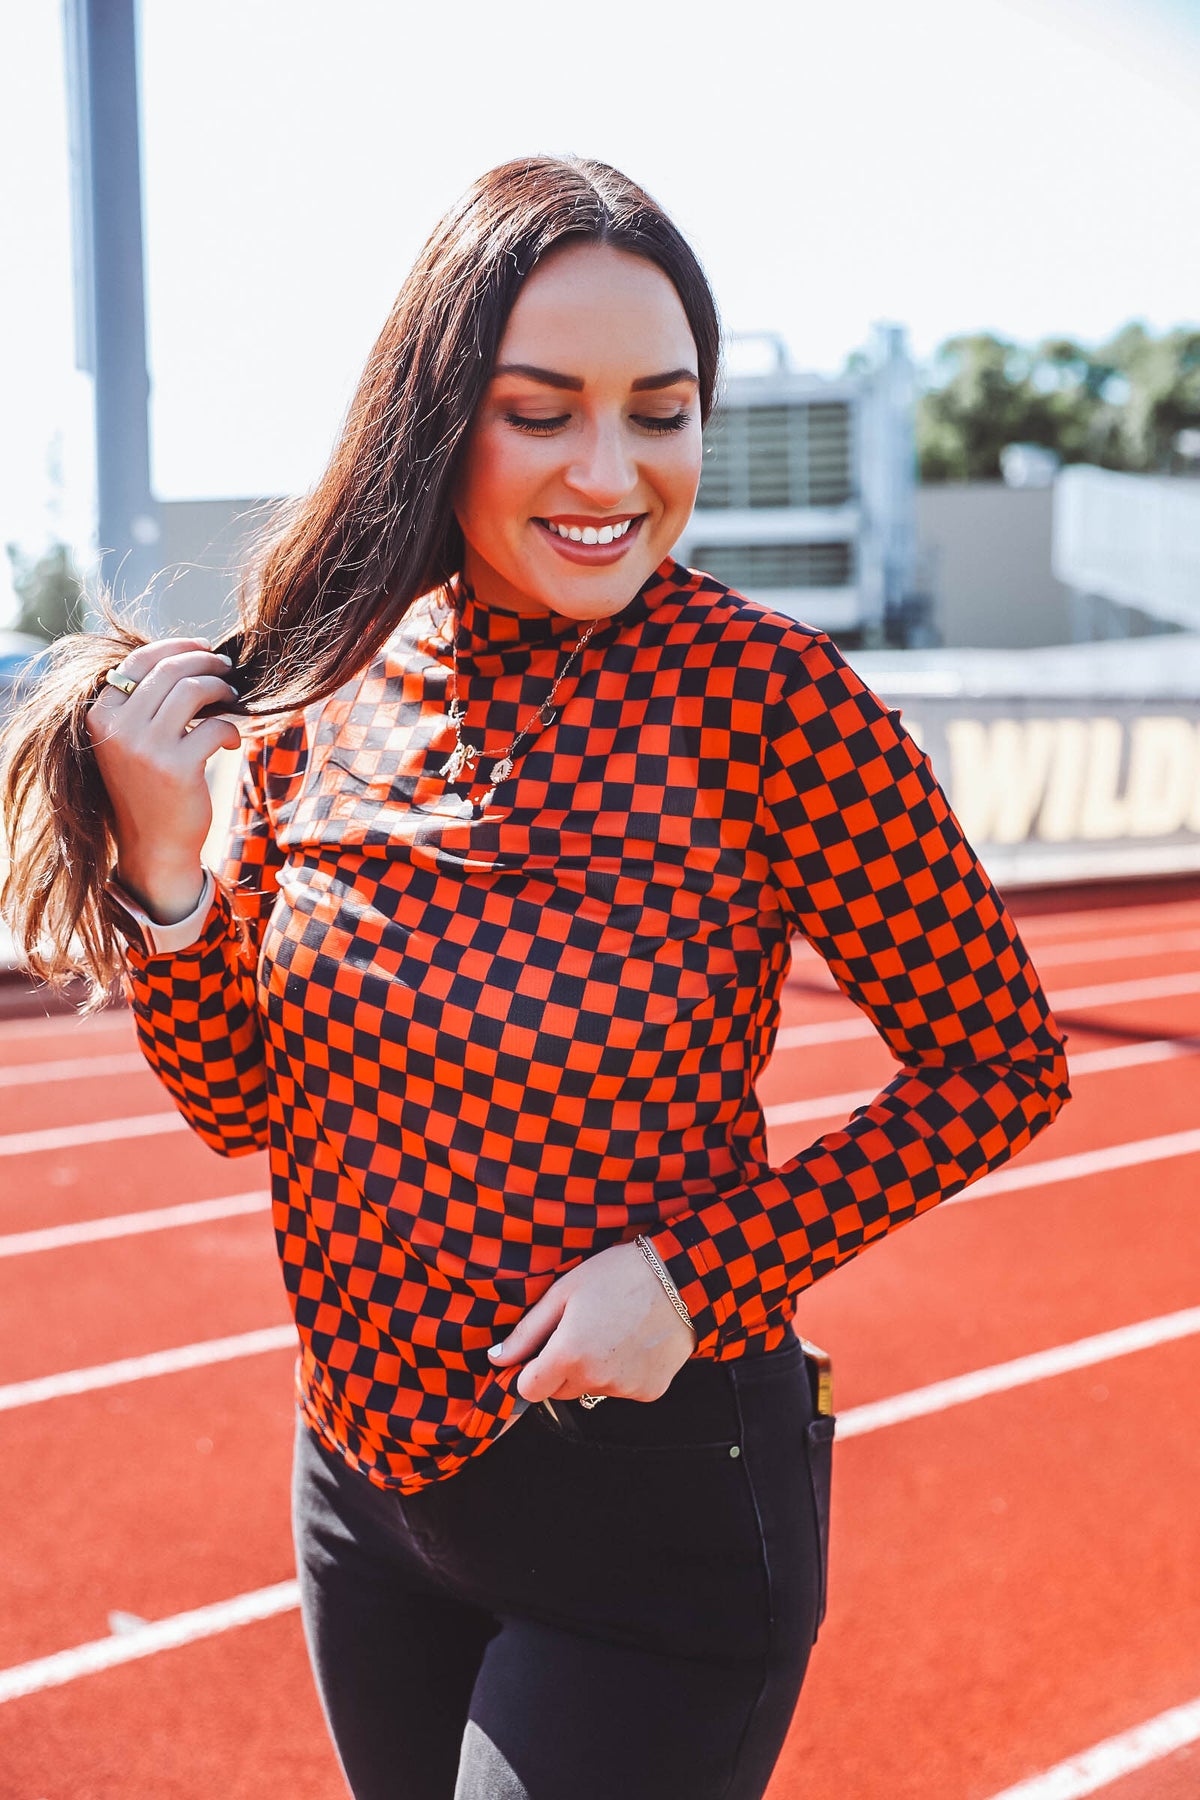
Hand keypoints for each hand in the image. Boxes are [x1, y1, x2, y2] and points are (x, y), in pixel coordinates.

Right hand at [86, 637, 243, 918]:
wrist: (154, 847)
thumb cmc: (148, 789)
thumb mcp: (130, 743)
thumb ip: (142, 705)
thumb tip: (185, 658)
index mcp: (100, 716)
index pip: (137, 661)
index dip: (176, 648)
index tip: (203, 649)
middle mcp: (118, 728)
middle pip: (169, 670)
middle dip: (206, 662)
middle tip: (227, 668)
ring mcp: (145, 748)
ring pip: (193, 690)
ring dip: (221, 687)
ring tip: (233, 697)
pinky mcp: (176, 768)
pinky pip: (215, 726)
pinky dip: (231, 729)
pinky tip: (233, 741)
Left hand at [488, 1239, 696, 1404]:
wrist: (681, 1278)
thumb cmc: (618, 1275)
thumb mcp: (565, 1292)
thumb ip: (527, 1331)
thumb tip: (496, 1359)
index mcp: (569, 1354)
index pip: (529, 1389)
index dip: (530, 1371)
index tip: (540, 1351)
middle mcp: (595, 1379)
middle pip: (560, 1390)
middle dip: (562, 1367)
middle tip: (582, 1329)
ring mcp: (624, 1389)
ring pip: (592, 1389)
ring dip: (593, 1370)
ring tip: (611, 1331)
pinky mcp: (649, 1393)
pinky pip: (622, 1389)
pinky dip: (622, 1373)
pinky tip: (633, 1343)